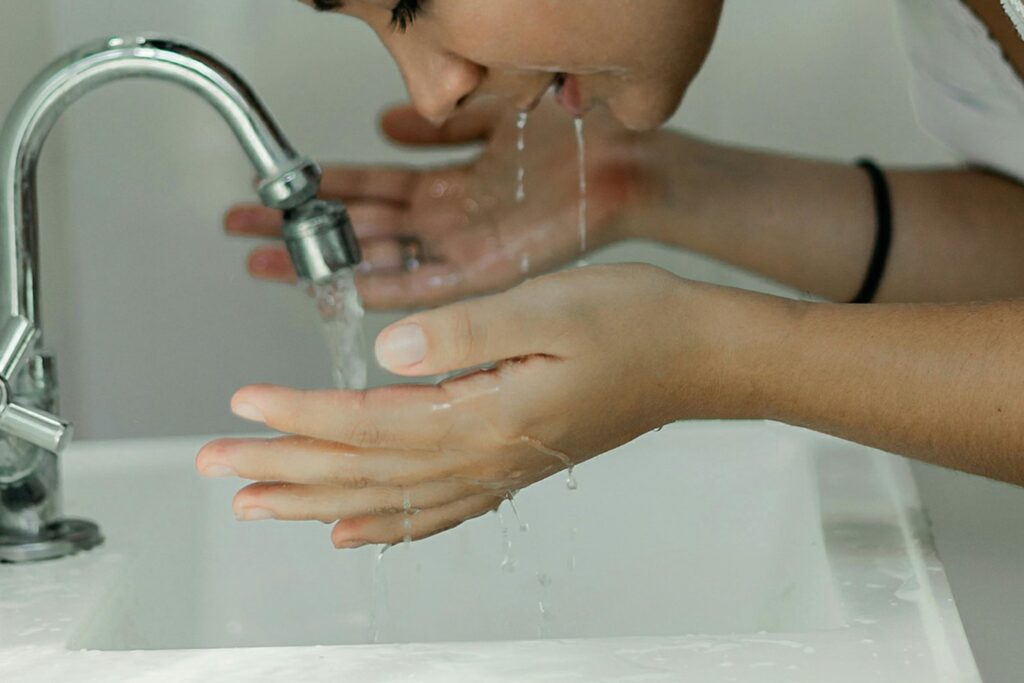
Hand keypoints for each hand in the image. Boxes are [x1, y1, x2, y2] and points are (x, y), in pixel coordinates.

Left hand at [196, 264, 771, 546]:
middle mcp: (487, 455)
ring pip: (390, 499)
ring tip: (261, 504)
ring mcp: (500, 468)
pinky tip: (355, 533)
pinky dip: (388, 527)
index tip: (244, 403)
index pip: (369, 424)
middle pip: (365, 472)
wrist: (697, 356)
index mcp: (487, 415)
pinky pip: (438, 512)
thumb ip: (465, 333)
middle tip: (218, 465)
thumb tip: (387, 355)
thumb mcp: (550, 306)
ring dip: (318, 502)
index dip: (301, 415)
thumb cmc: (635, 322)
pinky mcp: (514, 465)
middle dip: (285, 468)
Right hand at [224, 98, 664, 309]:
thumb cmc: (570, 137)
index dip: (317, 191)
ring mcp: (463, 249)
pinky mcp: (488, 271)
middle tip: (243, 233)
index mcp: (446, 187)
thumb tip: (385, 118)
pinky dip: (388, 288)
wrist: (627, 162)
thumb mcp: (487, 115)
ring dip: (326, 262)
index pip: (366, 191)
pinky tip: (346, 289)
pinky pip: (428, 285)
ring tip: (269, 262)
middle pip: (358, 229)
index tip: (271, 194)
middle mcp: (446, 222)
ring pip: (379, 259)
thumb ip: (437, 123)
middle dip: (301, 231)